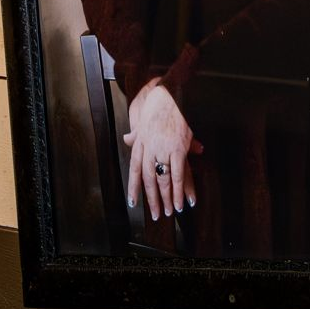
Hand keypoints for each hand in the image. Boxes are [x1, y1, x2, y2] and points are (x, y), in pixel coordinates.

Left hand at [124, 81, 202, 219]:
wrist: (170, 94)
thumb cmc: (158, 104)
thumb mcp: (141, 119)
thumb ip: (135, 132)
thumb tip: (127, 138)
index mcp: (141, 143)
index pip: (135, 170)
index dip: (134, 187)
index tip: (134, 203)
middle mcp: (149, 149)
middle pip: (149, 179)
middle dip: (153, 199)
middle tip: (157, 214)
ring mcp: (163, 150)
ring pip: (163, 180)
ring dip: (167, 198)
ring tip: (171, 212)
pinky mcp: (178, 149)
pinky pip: (178, 174)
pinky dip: (179, 189)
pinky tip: (182, 201)